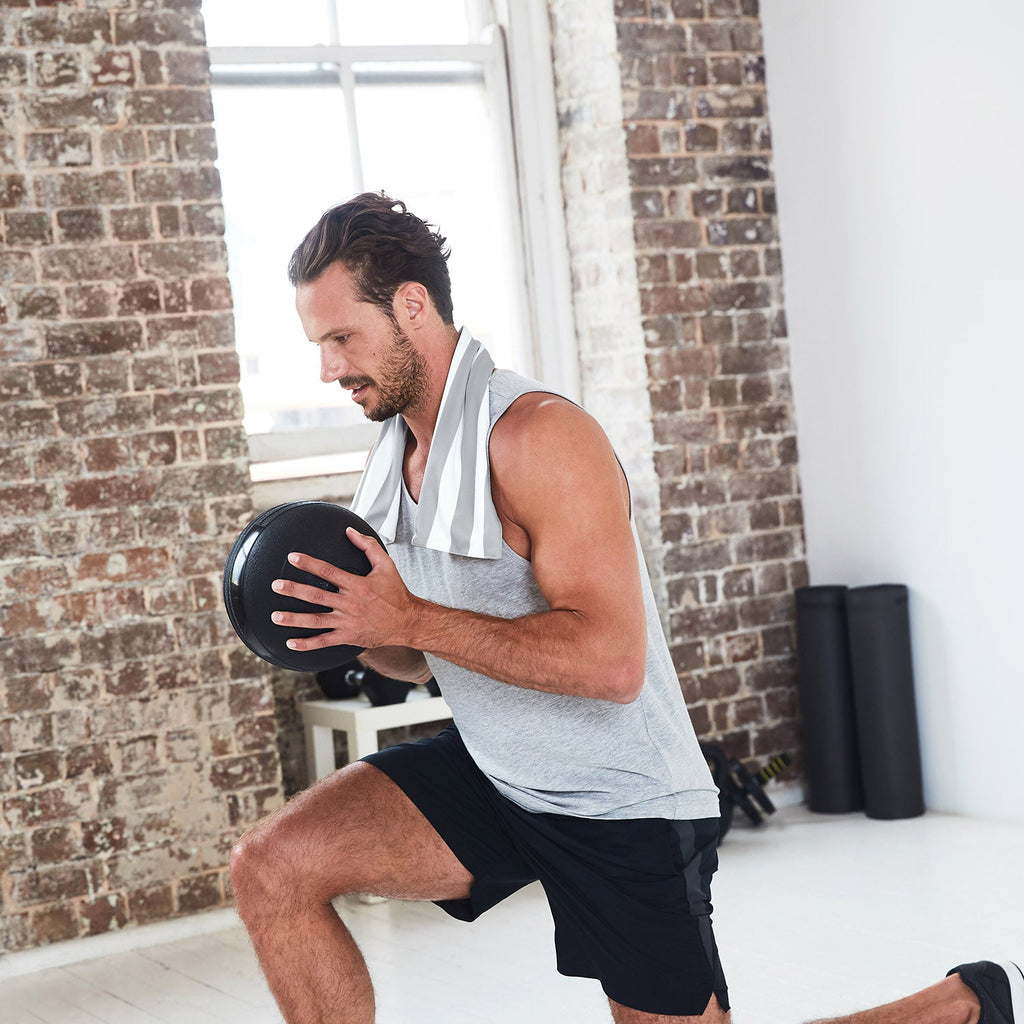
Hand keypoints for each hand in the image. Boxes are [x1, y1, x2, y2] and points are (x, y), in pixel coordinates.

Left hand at [270, 528, 418, 652]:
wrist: (408, 622)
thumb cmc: (396, 594)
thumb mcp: (386, 565)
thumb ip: (368, 546)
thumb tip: (351, 532)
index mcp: (357, 585)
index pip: (328, 571)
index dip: (309, 563)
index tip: (293, 558)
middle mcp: (349, 604)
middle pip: (316, 596)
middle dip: (294, 590)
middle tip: (276, 586)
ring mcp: (347, 622)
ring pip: (315, 621)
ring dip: (294, 619)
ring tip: (276, 616)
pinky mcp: (348, 637)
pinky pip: (324, 641)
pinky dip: (307, 644)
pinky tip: (292, 643)